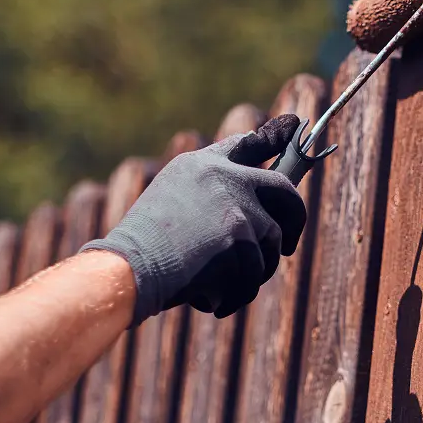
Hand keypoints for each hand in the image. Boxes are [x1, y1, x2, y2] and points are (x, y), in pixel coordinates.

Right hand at [82, 114, 305, 324]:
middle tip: (288, 246)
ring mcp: (236, 204)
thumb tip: (254, 204)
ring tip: (223, 284)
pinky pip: (256, 274)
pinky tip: (209, 299)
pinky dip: (236, 294)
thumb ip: (210, 192)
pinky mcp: (241, 237)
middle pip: (283, 190)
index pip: (246, 144)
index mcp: (202, 165)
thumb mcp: (172, 202)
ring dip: (254, 271)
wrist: (128, 269)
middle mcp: (224, 176)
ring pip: (272, 242)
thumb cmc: (144, 248)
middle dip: (294, 221)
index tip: (294, 123)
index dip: (273, 135)